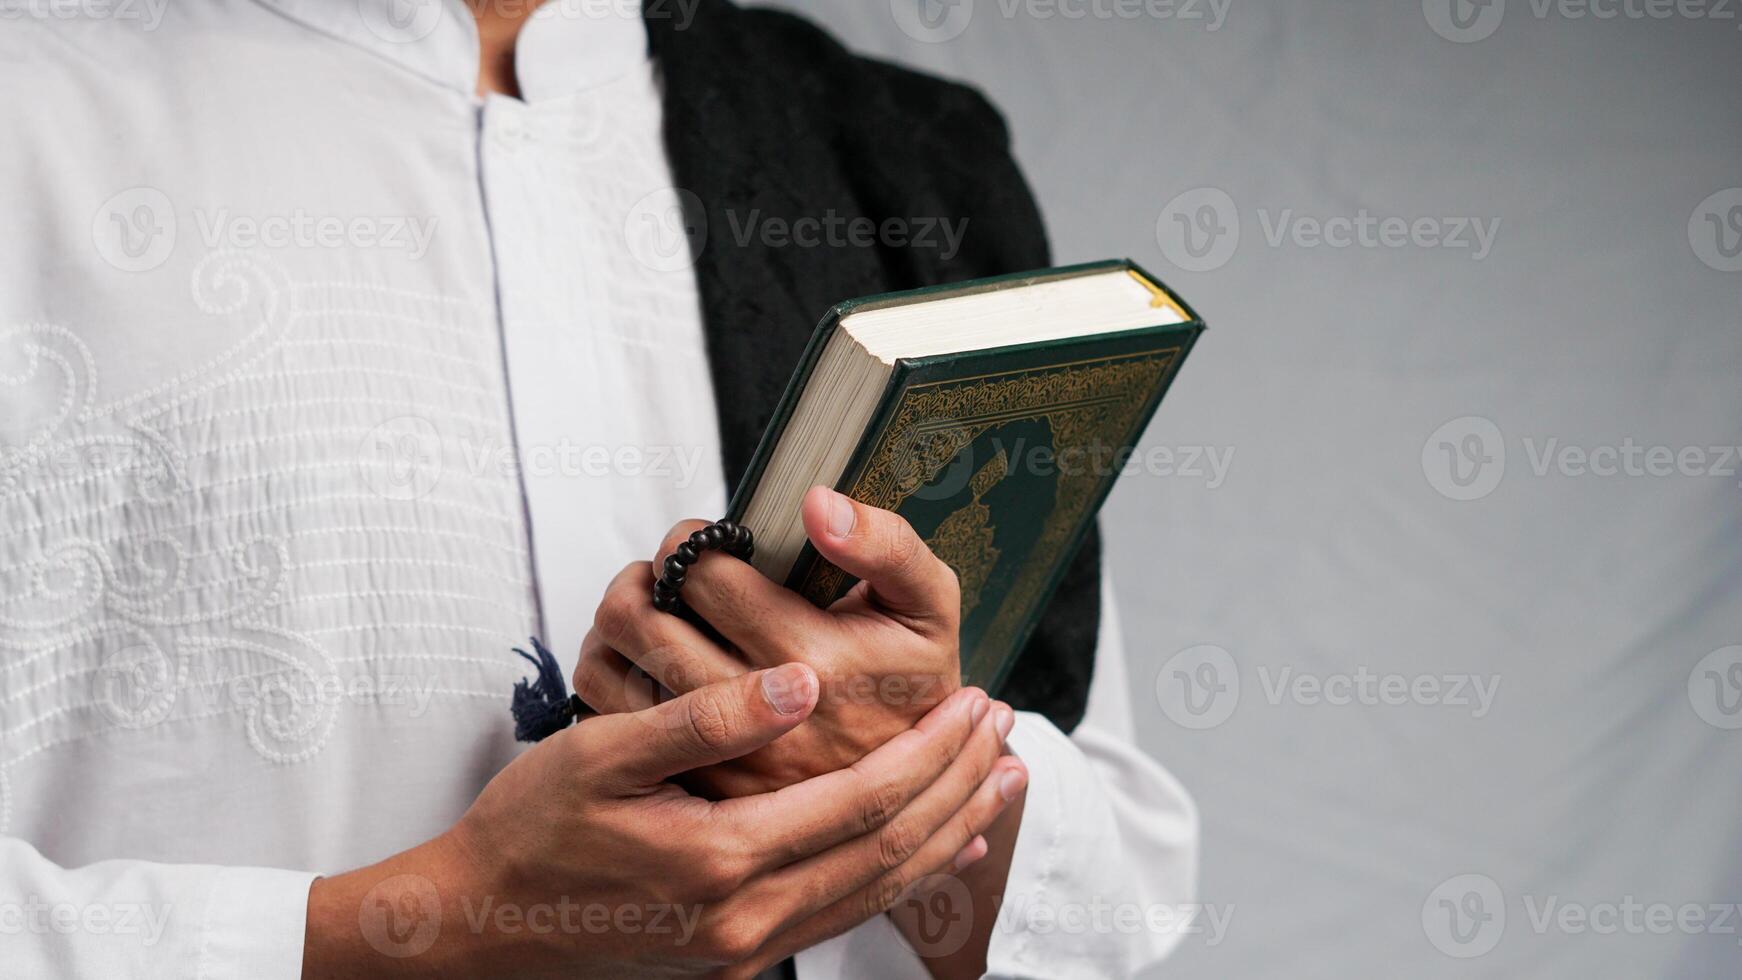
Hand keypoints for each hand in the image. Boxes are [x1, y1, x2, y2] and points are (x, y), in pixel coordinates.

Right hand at [301, 668, 1022, 978]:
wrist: (476, 932)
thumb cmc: (527, 836)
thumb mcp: (601, 756)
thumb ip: (704, 718)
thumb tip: (797, 685)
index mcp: (722, 860)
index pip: (864, 801)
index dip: (929, 752)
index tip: (975, 702)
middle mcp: (747, 919)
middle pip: (889, 850)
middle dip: (959, 789)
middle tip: (1010, 735)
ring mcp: (744, 950)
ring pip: (876, 891)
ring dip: (944, 835)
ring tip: (997, 790)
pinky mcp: (734, 961)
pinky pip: (841, 917)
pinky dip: (897, 881)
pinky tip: (930, 857)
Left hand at [574, 486, 970, 797]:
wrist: (921, 781)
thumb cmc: (916, 676)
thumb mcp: (930, 603)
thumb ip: (887, 544)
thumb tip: (816, 505)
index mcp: (812, 660)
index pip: (705, 577)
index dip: (692, 542)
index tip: (705, 542)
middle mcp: (757, 718)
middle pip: (643, 620)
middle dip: (646, 577)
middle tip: (670, 572)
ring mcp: (719, 759)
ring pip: (613, 667)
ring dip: (620, 623)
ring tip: (653, 609)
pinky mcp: (694, 787)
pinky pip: (612, 717)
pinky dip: (611, 675)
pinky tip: (647, 661)